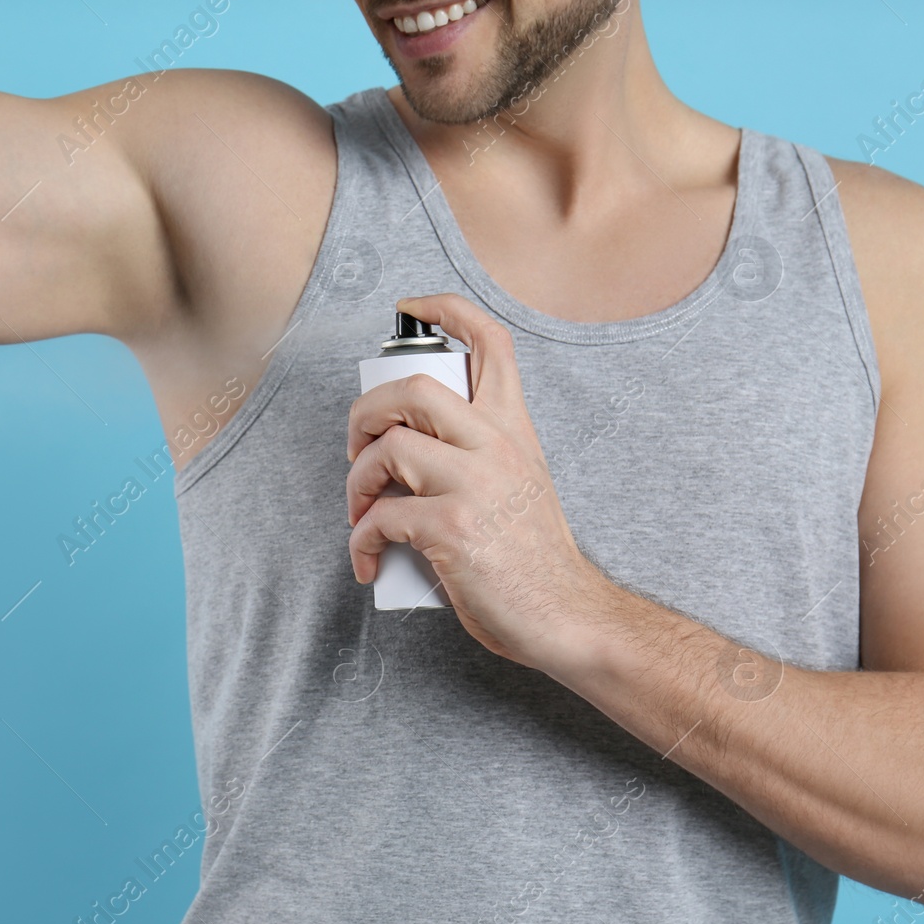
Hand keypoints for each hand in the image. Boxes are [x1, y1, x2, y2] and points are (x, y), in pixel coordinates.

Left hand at [346, 293, 615, 673]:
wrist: (567, 615)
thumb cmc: (534, 559)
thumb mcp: (521, 483)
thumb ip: (476, 456)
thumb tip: (405, 458)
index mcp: (515, 430)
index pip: (492, 343)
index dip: (448, 310)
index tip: (411, 307)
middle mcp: (497, 446)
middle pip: (414, 388)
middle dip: (365, 411)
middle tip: (357, 447)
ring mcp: (474, 484)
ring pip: (388, 449)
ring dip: (356, 482)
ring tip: (359, 512)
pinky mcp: (451, 527)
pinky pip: (380, 517)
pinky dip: (360, 540)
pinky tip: (369, 560)